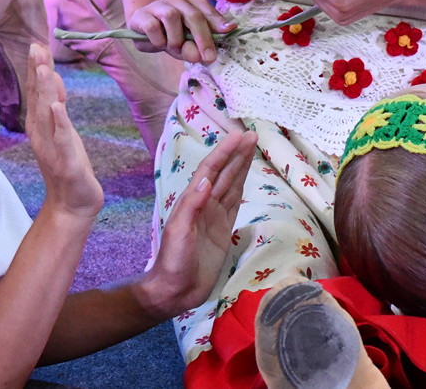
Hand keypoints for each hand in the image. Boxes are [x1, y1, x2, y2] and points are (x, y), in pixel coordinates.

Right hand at [23, 44, 103, 219]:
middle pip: (38, 97)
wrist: (72, 202)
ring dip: (45, 91)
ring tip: (45, 68)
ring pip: (47, 114)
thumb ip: (55, 102)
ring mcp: (51, 147)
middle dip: (37, 72)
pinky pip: (61, 138)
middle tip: (36, 46)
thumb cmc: (67, 162)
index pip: (36, 91)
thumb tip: (51, 75)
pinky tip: (58, 107)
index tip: (37, 44)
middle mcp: (41, 133)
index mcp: (39, 124)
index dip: (36, 68)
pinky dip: (59, 122)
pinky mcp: (65, 161)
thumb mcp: (62, 127)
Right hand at [127, 0, 234, 64]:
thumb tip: (202, 56)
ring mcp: (158, 4)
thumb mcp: (188, 42)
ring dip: (176, 39)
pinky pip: (153, 26)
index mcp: (192, 1)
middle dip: (202, 37)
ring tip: (174, 49)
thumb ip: (196, 47)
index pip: (207, 11)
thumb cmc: (171, 34)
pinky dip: (158, 39)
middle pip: (193, 15)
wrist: (143, 30)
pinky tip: (158, 44)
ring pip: (171, 17)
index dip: (217, 23)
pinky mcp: (141, 14)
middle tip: (207, 58)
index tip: (228, 32)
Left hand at [138, 130, 258, 316]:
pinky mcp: (223, 231)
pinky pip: (234, 204)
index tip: (239, 136)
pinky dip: (241, 188)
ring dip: (241, 166)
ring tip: (252, 148)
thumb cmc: (172, 261)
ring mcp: (214, 217)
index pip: (211, 170)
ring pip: (231, 185)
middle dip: (237, 154)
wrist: (174, 290)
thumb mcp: (179, 233)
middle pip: (224, 173)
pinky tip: (246, 178)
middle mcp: (204, 204)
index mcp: (192, 201)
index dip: (225, 152)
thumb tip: (206, 181)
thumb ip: (192, 207)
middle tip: (253, 135)